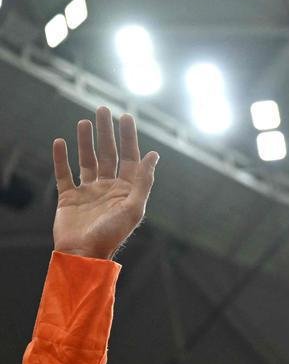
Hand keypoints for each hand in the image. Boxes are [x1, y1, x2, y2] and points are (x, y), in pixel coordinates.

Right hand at [52, 106, 158, 259]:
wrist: (83, 254)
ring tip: (84, 122)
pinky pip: (64, 174)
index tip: (126, 117)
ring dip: (86, 141)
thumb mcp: (133, 208)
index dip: (129, 137)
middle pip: (108, 154)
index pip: (130, 157)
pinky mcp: (69, 198)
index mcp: (127, 190)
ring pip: (87, 160)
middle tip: (103, 109)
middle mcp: (109, 188)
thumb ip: (143, 181)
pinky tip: (60, 142)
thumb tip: (154, 156)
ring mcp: (89, 192)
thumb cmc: (111, 234)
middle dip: (107, 132)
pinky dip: (61, 159)